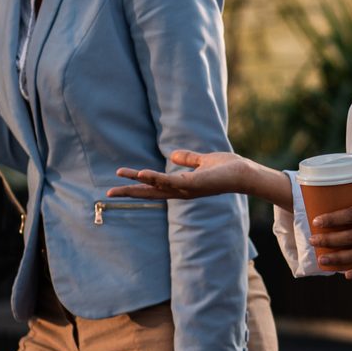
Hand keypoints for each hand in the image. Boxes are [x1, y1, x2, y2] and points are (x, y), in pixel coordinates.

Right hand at [109, 150, 253, 199]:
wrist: (244, 173)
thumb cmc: (227, 168)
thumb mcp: (203, 161)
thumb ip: (188, 159)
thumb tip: (172, 155)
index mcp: (181, 185)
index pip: (154, 186)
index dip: (136, 184)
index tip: (119, 180)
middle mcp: (181, 190)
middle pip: (150, 193)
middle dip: (129, 192)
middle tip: (107, 194)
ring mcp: (187, 188)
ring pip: (158, 186)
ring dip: (139, 182)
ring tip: (121, 177)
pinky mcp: (195, 184)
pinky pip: (172, 181)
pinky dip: (158, 178)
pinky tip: (144, 174)